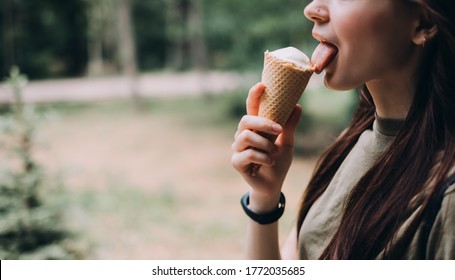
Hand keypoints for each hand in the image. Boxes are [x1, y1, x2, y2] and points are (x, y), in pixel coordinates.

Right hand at [231, 82, 301, 210]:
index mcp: (255, 127)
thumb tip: (297, 106)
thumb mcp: (287, 142)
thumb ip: (290, 126)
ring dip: (264, 144)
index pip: (251, 107)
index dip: (254, 95)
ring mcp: (238, 148)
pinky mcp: (236, 162)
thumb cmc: (278, 161)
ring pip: (245, 137)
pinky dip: (263, 158)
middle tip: (279, 130)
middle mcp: (243, 135)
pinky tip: (270, 162)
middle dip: (262, 123)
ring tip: (274, 152)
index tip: (262, 84)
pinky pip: (248, 154)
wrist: (273, 185)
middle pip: (245, 120)